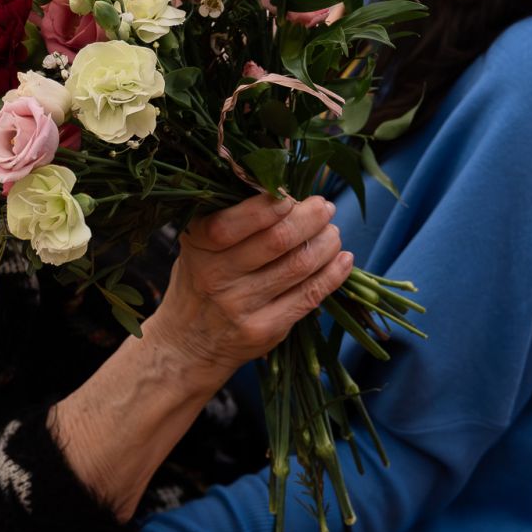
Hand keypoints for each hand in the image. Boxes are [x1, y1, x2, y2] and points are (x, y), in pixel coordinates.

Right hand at [148, 193, 352, 385]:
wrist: (188, 342)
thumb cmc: (201, 278)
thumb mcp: (200, 245)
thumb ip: (234, 217)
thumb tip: (288, 188)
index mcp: (199, 247)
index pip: (234, 223)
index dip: (269, 206)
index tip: (291, 196)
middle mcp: (216, 277)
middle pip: (277, 241)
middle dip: (310, 218)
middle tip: (324, 208)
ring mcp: (241, 307)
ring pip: (299, 266)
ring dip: (326, 243)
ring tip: (333, 233)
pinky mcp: (265, 330)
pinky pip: (309, 297)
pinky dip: (333, 274)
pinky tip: (343, 259)